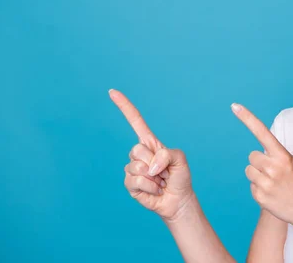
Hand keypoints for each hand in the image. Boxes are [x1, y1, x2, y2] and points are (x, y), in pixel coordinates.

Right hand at [110, 89, 193, 221]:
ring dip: (153, 178)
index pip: (136, 121)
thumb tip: (149, 166)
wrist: (177, 199)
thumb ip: (167, 155)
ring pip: (136, 167)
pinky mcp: (130, 184)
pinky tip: (154, 190)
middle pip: (137, 150)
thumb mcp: (180, 159)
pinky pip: (136, 181)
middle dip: (154, 162)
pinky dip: (149, 188)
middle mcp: (139, 154)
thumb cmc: (180, 177)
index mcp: (150, 143)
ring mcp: (133, 169)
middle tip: (163, 172)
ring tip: (159, 182)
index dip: (124, 106)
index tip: (112, 92)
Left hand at [231, 103, 292, 232]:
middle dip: (260, 162)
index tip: (234, 106)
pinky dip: (260, 190)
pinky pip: (251, 187)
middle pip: (252, 156)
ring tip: (274, 183)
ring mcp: (266, 183)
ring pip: (249, 171)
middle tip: (274, 172)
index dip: (247, 118)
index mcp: (282, 155)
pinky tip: (273, 194)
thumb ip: (276, 155)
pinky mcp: (260, 197)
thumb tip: (257, 155)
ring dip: (258, 175)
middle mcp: (273, 167)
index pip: (261, 132)